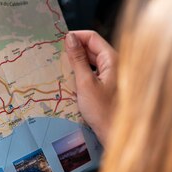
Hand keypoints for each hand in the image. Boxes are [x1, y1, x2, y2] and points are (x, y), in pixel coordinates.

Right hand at [65, 30, 117, 145]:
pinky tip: (71, 79)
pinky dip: (82, 72)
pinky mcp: (109, 84)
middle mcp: (115, 63)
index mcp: (113, 59)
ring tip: (60, 67)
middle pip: (92, 48)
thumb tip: (69, 38)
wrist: (116, 135)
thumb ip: (77, 59)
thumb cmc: (104, 112)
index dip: (75, 36)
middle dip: (74, 49)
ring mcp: (113, 74)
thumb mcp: (85, 83)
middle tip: (55, 54)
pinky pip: (94, 71)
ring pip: (92, 60)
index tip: (58, 41)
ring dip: (77, 62)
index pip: (92, 37)